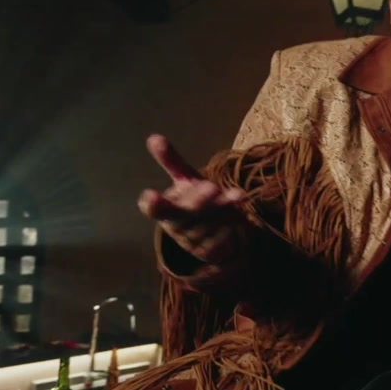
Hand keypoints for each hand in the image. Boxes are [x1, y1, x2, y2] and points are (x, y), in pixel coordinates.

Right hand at [137, 134, 247, 263]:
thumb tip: (153, 136)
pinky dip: (232, 222)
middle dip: (199, 201)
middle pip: (185, 213)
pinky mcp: (209, 252)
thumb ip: (171, 161)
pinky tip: (239, 214)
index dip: (151, 203)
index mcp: (165, 208)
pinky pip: (223, 235)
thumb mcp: (184, 180)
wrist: (212, 235)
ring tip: (237, 195)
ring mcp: (191, 242)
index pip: (153, 208)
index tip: (151, 195)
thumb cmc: (194, 200)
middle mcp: (175, 226)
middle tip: (213, 187)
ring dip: (224, 208)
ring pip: (209, 222)